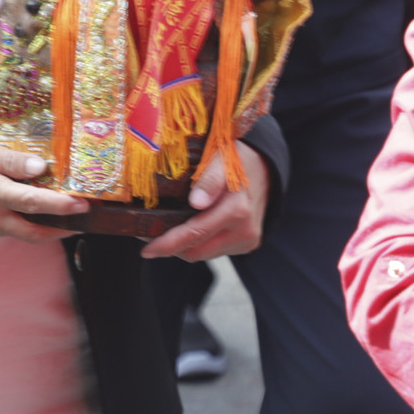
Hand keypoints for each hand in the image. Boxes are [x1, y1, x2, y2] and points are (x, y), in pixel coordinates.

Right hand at [0, 133, 88, 242]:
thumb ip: (10, 159)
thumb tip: (41, 168)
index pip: (35, 203)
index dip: (62, 206)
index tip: (82, 205)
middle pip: (33, 232)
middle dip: (60, 230)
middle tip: (79, 222)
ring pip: (17, 233)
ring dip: (37, 226)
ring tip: (54, 213)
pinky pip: (0, 231)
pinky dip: (15, 224)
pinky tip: (20, 211)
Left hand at [140, 141, 268, 260]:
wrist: (266, 167)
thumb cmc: (237, 159)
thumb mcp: (220, 159)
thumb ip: (209, 179)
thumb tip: (196, 202)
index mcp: (236, 209)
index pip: (195, 234)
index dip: (168, 244)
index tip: (146, 249)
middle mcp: (244, 230)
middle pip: (197, 250)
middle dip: (172, 247)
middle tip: (149, 238)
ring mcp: (248, 240)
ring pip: (205, 253)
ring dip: (185, 246)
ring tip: (167, 232)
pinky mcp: (248, 244)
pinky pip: (216, 250)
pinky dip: (200, 243)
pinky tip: (190, 229)